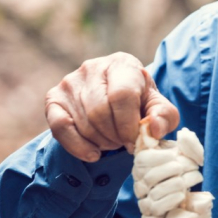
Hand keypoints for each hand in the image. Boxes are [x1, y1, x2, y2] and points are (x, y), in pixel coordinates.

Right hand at [45, 52, 178, 161]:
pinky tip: (93, 154)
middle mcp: (93, 67)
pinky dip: (77, 146)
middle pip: (101, 112)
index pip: (122, 96)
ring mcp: (70, 81)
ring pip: (84, 123)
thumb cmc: (140, 102)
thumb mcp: (159, 107)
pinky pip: (59, 128)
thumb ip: (164, 116)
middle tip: (123, 142)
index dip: (129, 125)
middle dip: (115, 136)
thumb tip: (153, 129)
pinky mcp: (53, 98)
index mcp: (123, 64)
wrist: (115, 99)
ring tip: (112, 141)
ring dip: (101, 142)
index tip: (134, 141)